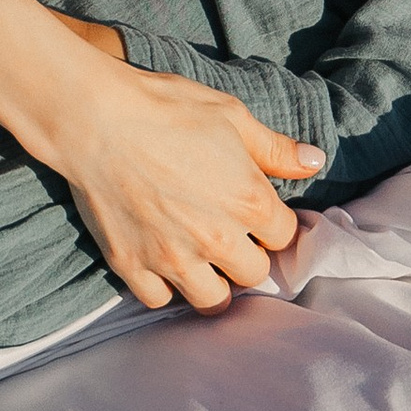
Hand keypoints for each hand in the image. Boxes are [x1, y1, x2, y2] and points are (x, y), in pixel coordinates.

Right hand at [0, 0, 316, 312]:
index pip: (285, 236)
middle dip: (248, 256)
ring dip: (214, 282)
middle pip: (254, 275)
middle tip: (231, 236)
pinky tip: (163, 264)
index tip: (259, 213)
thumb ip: (275, 148)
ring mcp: (172, 258)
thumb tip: (315, 162)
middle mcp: (216, 238)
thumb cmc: (166, 108)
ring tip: (203, 259)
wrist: (95, 119)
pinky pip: (159, 301)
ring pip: (212, 301)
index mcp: (249, 200)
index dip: (274, 223)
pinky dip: (165, 288)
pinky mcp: (132, 266)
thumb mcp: (231, 116)